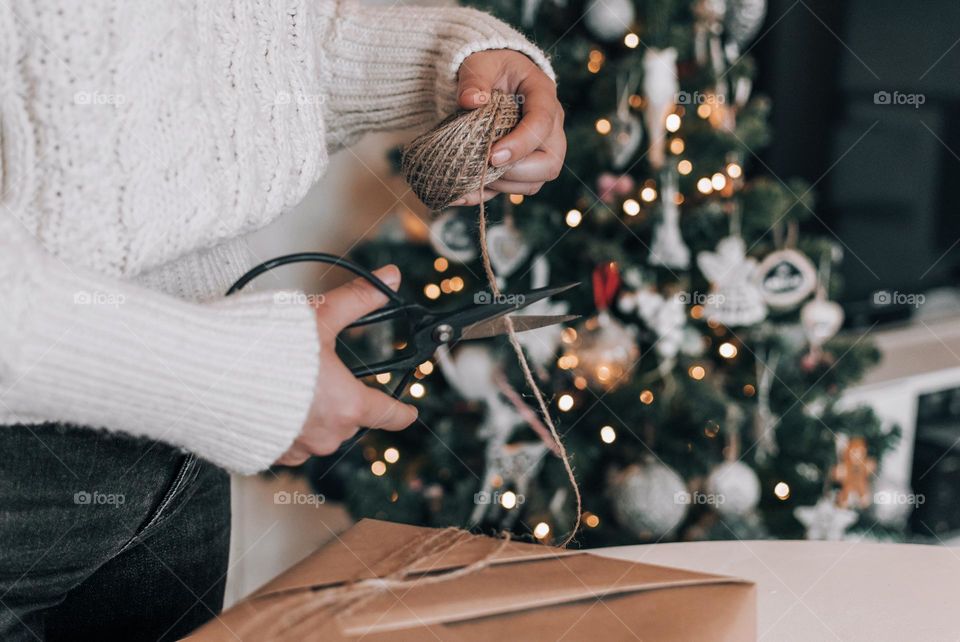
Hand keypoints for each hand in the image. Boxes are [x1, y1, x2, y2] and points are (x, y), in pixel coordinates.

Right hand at [275, 265, 417, 465]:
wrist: (205, 376)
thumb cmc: (261, 349)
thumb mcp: (319, 317)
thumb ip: (358, 299)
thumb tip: (389, 277)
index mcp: (347, 405)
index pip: (388, 414)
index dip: (401, 411)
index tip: (408, 412)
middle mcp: (326, 434)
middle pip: (349, 418)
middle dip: (340, 398)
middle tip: (318, 373)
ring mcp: (295, 449)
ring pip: (317, 432)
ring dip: (310, 412)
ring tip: (288, 382)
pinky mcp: (265, 455)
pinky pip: (286, 443)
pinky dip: (283, 425)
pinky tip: (267, 400)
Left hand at [452, 49, 565, 205]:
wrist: (490, 79)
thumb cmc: (490, 67)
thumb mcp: (480, 62)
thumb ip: (474, 78)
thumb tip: (470, 101)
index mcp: (543, 96)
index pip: (542, 125)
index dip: (520, 144)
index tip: (492, 155)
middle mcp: (549, 128)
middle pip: (549, 164)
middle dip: (516, 171)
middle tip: (486, 164)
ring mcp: (538, 152)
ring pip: (533, 183)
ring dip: (501, 185)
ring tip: (472, 172)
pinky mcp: (521, 168)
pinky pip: (510, 190)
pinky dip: (484, 195)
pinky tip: (459, 194)